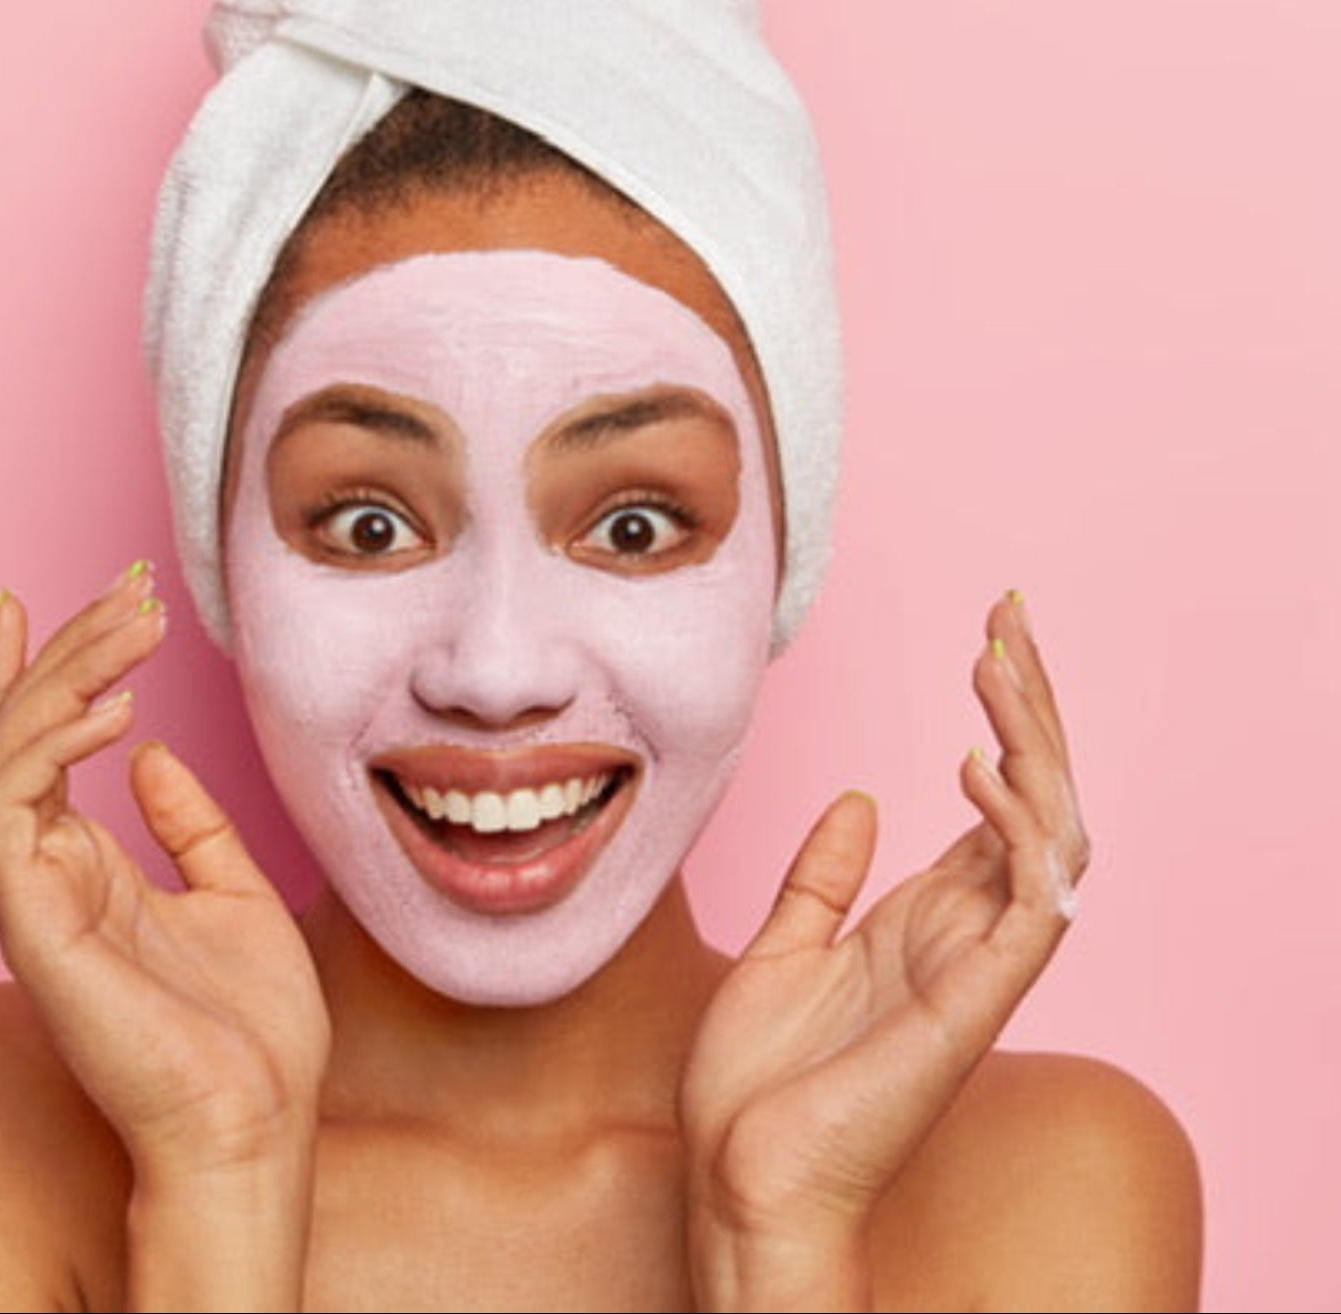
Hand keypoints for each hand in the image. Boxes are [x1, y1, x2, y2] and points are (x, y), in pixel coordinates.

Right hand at [0, 564, 329, 1179]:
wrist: (258, 1120)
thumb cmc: (251, 1028)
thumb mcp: (236, 894)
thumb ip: (189, 824)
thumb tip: (150, 752)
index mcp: (86, 866)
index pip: (42, 746)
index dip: (61, 665)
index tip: (109, 594)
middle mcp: (46, 873)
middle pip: (16, 733)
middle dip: (64, 648)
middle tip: (129, 584)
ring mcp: (33, 898)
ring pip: (0, 755)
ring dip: (59, 676)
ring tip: (133, 623)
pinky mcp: (34, 924)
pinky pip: (10, 813)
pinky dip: (50, 748)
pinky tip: (114, 711)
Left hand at [680, 591, 1088, 1303]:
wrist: (737, 1176)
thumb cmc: (757, 1080)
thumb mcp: (781, 945)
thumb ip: (825, 876)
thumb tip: (862, 799)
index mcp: (925, 918)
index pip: (996, 797)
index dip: (1006, 715)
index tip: (990, 632)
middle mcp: (964, 933)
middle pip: (1035, 796)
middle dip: (1031, 702)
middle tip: (1009, 613)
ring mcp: (976, 968)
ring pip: (1053, 835)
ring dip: (1035, 742)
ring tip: (998, 662)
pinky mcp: (971, 1005)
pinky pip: (1030, 907)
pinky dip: (1016, 830)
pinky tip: (976, 765)